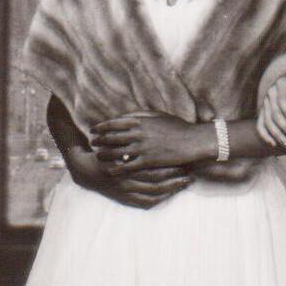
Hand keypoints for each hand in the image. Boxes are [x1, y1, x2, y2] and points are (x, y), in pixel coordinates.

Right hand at [62, 138, 191, 208]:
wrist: (85, 172)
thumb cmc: (104, 152)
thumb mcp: (116, 140)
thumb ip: (132, 129)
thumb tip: (149, 121)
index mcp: (126, 160)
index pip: (153, 162)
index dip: (170, 162)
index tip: (185, 157)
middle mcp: (126, 176)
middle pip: (157, 178)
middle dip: (175, 175)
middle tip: (192, 171)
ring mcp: (126, 189)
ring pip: (154, 191)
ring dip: (173, 188)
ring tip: (188, 182)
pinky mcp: (125, 199)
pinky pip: (147, 202)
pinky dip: (161, 198)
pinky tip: (172, 194)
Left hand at [87, 112, 219, 170]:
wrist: (193, 141)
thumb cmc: (178, 127)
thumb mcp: (159, 115)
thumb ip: (141, 114)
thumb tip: (126, 115)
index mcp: (140, 121)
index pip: (113, 123)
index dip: (101, 126)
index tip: (93, 129)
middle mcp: (138, 134)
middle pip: (111, 137)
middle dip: (99, 140)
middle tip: (92, 143)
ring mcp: (142, 148)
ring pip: (116, 152)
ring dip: (104, 154)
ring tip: (98, 156)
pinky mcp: (148, 161)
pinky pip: (128, 166)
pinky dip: (117, 168)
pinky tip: (110, 170)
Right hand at [258, 73, 285, 146]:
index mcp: (282, 84)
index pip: (282, 100)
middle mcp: (271, 93)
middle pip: (275, 113)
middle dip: (284, 127)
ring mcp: (265, 103)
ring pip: (267, 120)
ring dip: (276, 134)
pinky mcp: (263, 111)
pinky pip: (260, 124)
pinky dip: (264, 134)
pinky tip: (273, 144)